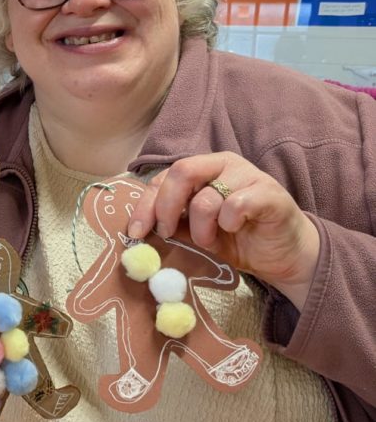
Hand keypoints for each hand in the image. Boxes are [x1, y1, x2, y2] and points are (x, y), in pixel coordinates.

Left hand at [126, 152, 320, 307]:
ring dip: (201, 228)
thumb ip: (174, 225)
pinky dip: (228, 223)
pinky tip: (235, 229)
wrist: (283, 256)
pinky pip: (236, 204)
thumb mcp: (197, 234)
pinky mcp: (269, 193)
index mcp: (203, 170)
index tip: (137, 231)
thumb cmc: (239, 240)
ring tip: (209, 242)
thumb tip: (139, 231)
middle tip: (167, 234)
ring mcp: (248, 175)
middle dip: (165, 207)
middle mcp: (224, 165)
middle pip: (182, 171)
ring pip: (206, 197)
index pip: (164, 177)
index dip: (146, 204)